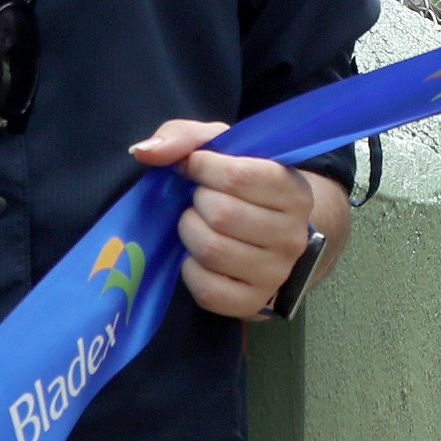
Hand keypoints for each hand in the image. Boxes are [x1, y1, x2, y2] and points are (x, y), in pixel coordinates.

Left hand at [129, 124, 331, 319]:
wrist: (270, 240)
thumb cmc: (241, 189)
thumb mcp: (222, 151)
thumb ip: (185, 138)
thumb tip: (146, 151)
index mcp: (295, 192)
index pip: (239, 176)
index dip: (202, 167)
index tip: (194, 167)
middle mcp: (293, 235)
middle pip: (223, 214)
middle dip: (197, 202)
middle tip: (199, 201)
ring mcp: (276, 272)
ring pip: (213, 250)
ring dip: (191, 232)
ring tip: (198, 225)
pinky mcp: (253, 302)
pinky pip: (208, 289)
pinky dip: (191, 270)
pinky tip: (197, 257)